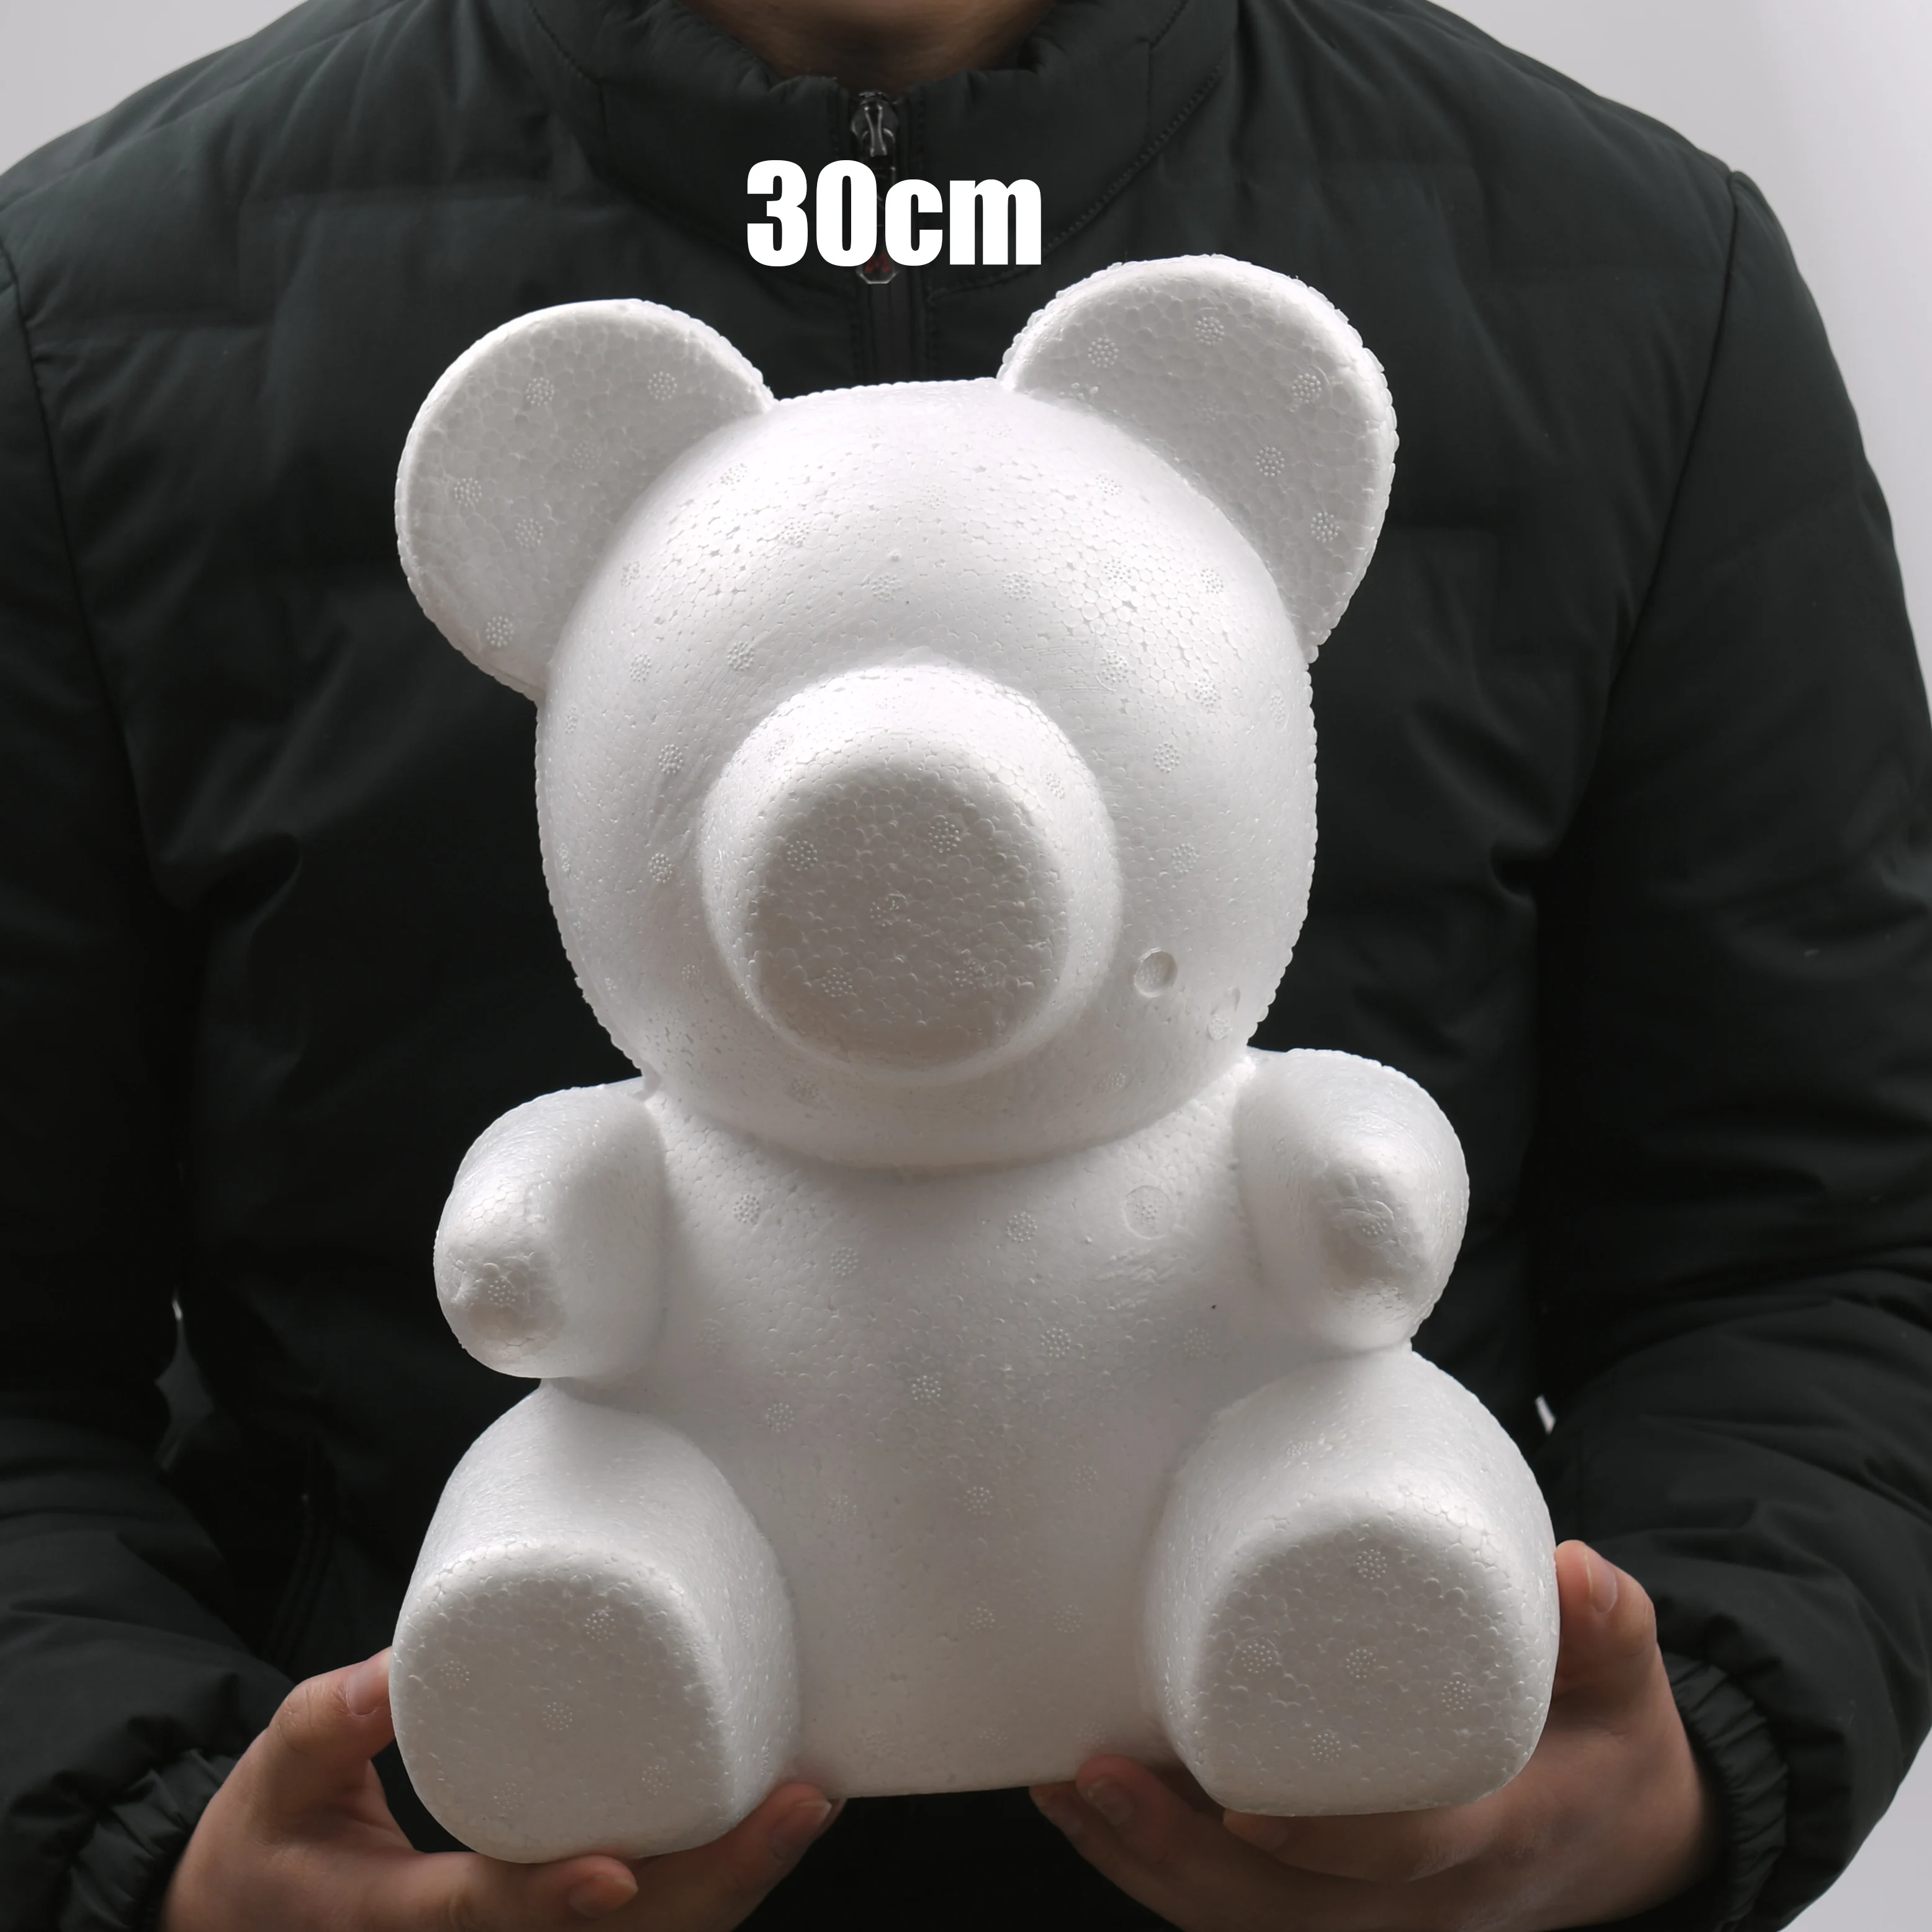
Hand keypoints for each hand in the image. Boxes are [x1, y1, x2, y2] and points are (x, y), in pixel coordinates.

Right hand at [160, 1651, 836, 1930]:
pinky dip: (710, 1889)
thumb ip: (329, 1724)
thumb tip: (394, 1670)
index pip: (483, 1917)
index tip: (620, 1870)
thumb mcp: (275, 1778)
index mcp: (390, 1928)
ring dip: (731, 1886)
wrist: (256, 1922)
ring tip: (802, 1805)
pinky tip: (765, 1825)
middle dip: (711, 1886)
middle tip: (793, 1804)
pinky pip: (644, 1931)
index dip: (549, 1901)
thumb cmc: (271, 1843)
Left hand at [1032, 1540, 1718, 1930]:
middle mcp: (1428, 1902)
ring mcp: (1379, 1918)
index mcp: (1498, 1837)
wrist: (1622, 1833)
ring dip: (1146, 1865)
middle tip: (1094, 1772)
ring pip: (1247, 1925)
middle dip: (1179, 1858)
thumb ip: (1606, 1621)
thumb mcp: (1625, 1677)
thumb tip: (1569, 1567)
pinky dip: (1161, 1873)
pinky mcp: (1339, 1910)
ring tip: (1063, 1787)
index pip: (1406, 1856)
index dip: (1325, 1843)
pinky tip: (1093, 1813)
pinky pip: (1240, 1915)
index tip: (1240, 1806)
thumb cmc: (1604, 1737)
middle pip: (1287, 1916)